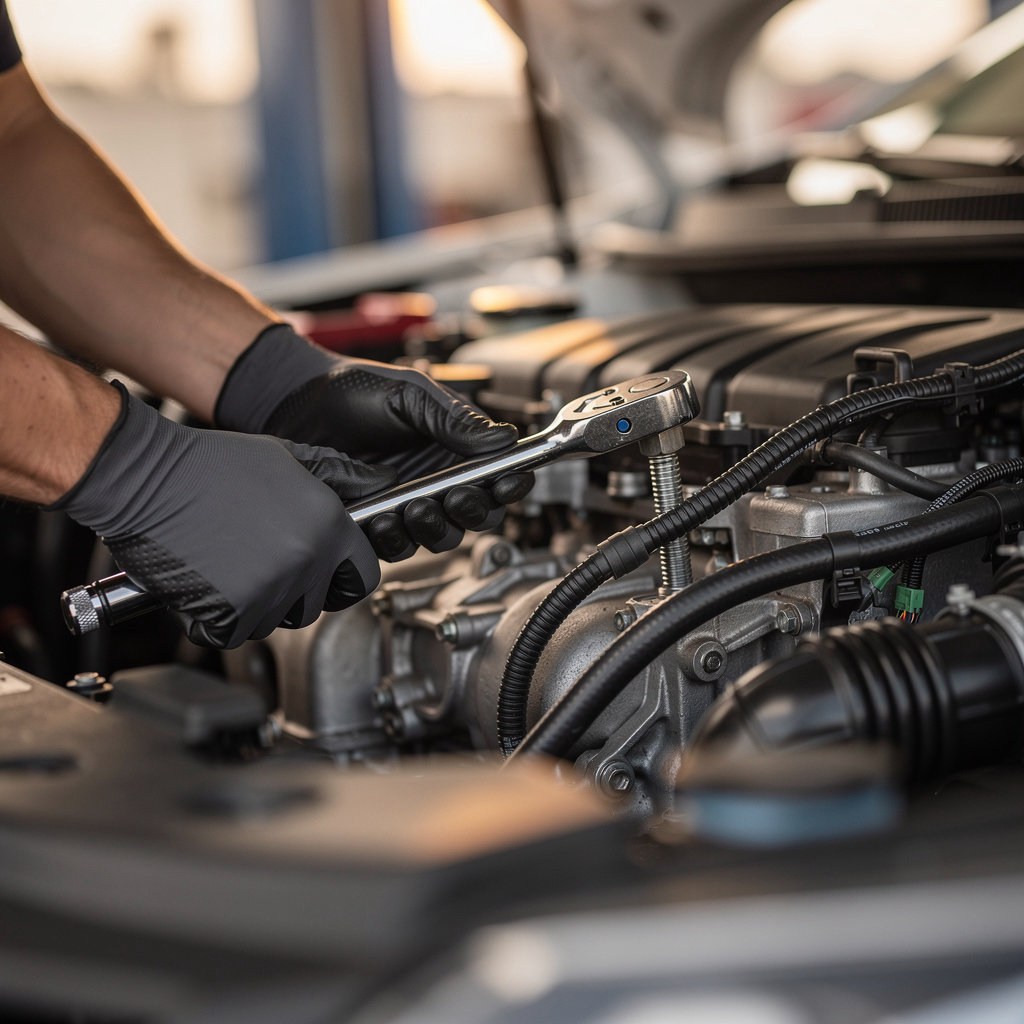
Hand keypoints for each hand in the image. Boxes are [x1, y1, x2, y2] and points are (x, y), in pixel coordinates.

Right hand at [56, 384, 391, 648]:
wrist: (146, 479)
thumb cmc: (210, 465)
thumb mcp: (287, 456)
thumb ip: (339, 475)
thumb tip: (378, 483)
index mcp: (328, 524)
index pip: (363, 577)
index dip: (343, 578)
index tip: (326, 577)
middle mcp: (306, 560)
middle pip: (316, 605)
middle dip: (293, 594)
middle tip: (259, 564)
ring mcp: (269, 590)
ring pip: (274, 622)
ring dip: (253, 606)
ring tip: (228, 564)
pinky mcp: (230, 613)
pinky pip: (233, 635)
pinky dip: (216, 620)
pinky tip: (206, 582)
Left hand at [215, 324, 533, 559]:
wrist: (294, 401)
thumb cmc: (353, 390)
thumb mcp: (409, 394)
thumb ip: (454, 419)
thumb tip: (504, 438)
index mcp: (455, 448)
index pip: (497, 476)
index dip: (510, 484)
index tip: (509, 481)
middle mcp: (437, 481)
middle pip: (476, 516)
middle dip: (473, 510)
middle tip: (457, 496)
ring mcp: (407, 504)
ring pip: (440, 537)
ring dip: (436, 528)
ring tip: (416, 508)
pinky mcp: (375, 522)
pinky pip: (396, 546)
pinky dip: (395, 539)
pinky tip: (385, 520)